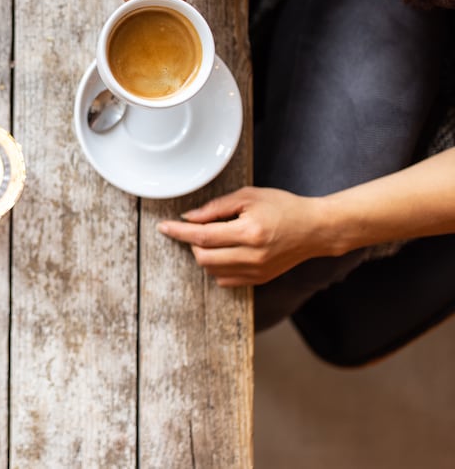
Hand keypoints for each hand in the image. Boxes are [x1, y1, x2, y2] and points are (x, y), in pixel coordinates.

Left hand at [156, 186, 337, 286]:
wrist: (315, 229)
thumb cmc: (283, 208)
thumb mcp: (249, 197)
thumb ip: (216, 208)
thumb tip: (189, 218)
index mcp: (249, 233)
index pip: (202, 236)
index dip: (178, 232)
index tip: (163, 227)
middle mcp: (252, 257)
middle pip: (202, 257)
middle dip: (192, 242)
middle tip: (199, 227)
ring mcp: (256, 272)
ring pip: (211, 270)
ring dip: (204, 254)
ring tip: (217, 237)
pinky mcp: (258, 280)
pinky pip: (224, 280)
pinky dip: (217, 267)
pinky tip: (226, 251)